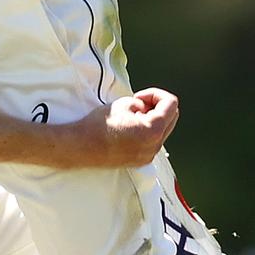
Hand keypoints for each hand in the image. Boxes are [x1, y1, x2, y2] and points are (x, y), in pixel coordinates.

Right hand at [64, 88, 178, 167]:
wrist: (82, 146)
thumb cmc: (98, 125)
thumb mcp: (122, 104)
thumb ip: (141, 103)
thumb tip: (146, 108)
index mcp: (153, 130)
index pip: (171, 104)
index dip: (156, 94)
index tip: (139, 96)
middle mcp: (155, 145)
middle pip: (172, 118)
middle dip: (158, 106)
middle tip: (137, 104)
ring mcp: (149, 155)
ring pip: (163, 130)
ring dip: (152, 119)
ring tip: (131, 116)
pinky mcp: (141, 160)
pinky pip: (153, 141)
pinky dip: (147, 131)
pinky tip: (129, 128)